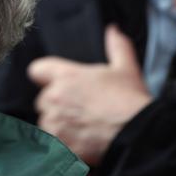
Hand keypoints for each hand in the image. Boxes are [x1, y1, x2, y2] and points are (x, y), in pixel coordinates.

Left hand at [27, 25, 151, 164]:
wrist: (139, 135)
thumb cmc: (131, 101)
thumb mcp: (126, 68)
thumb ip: (116, 46)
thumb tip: (113, 30)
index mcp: (66, 76)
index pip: (37, 69)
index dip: (46, 76)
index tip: (57, 83)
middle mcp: (55, 98)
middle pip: (43, 100)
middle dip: (57, 105)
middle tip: (80, 110)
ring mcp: (55, 123)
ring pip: (46, 123)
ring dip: (59, 126)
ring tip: (83, 129)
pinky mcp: (58, 146)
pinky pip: (51, 144)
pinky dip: (62, 145)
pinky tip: (81, 143)